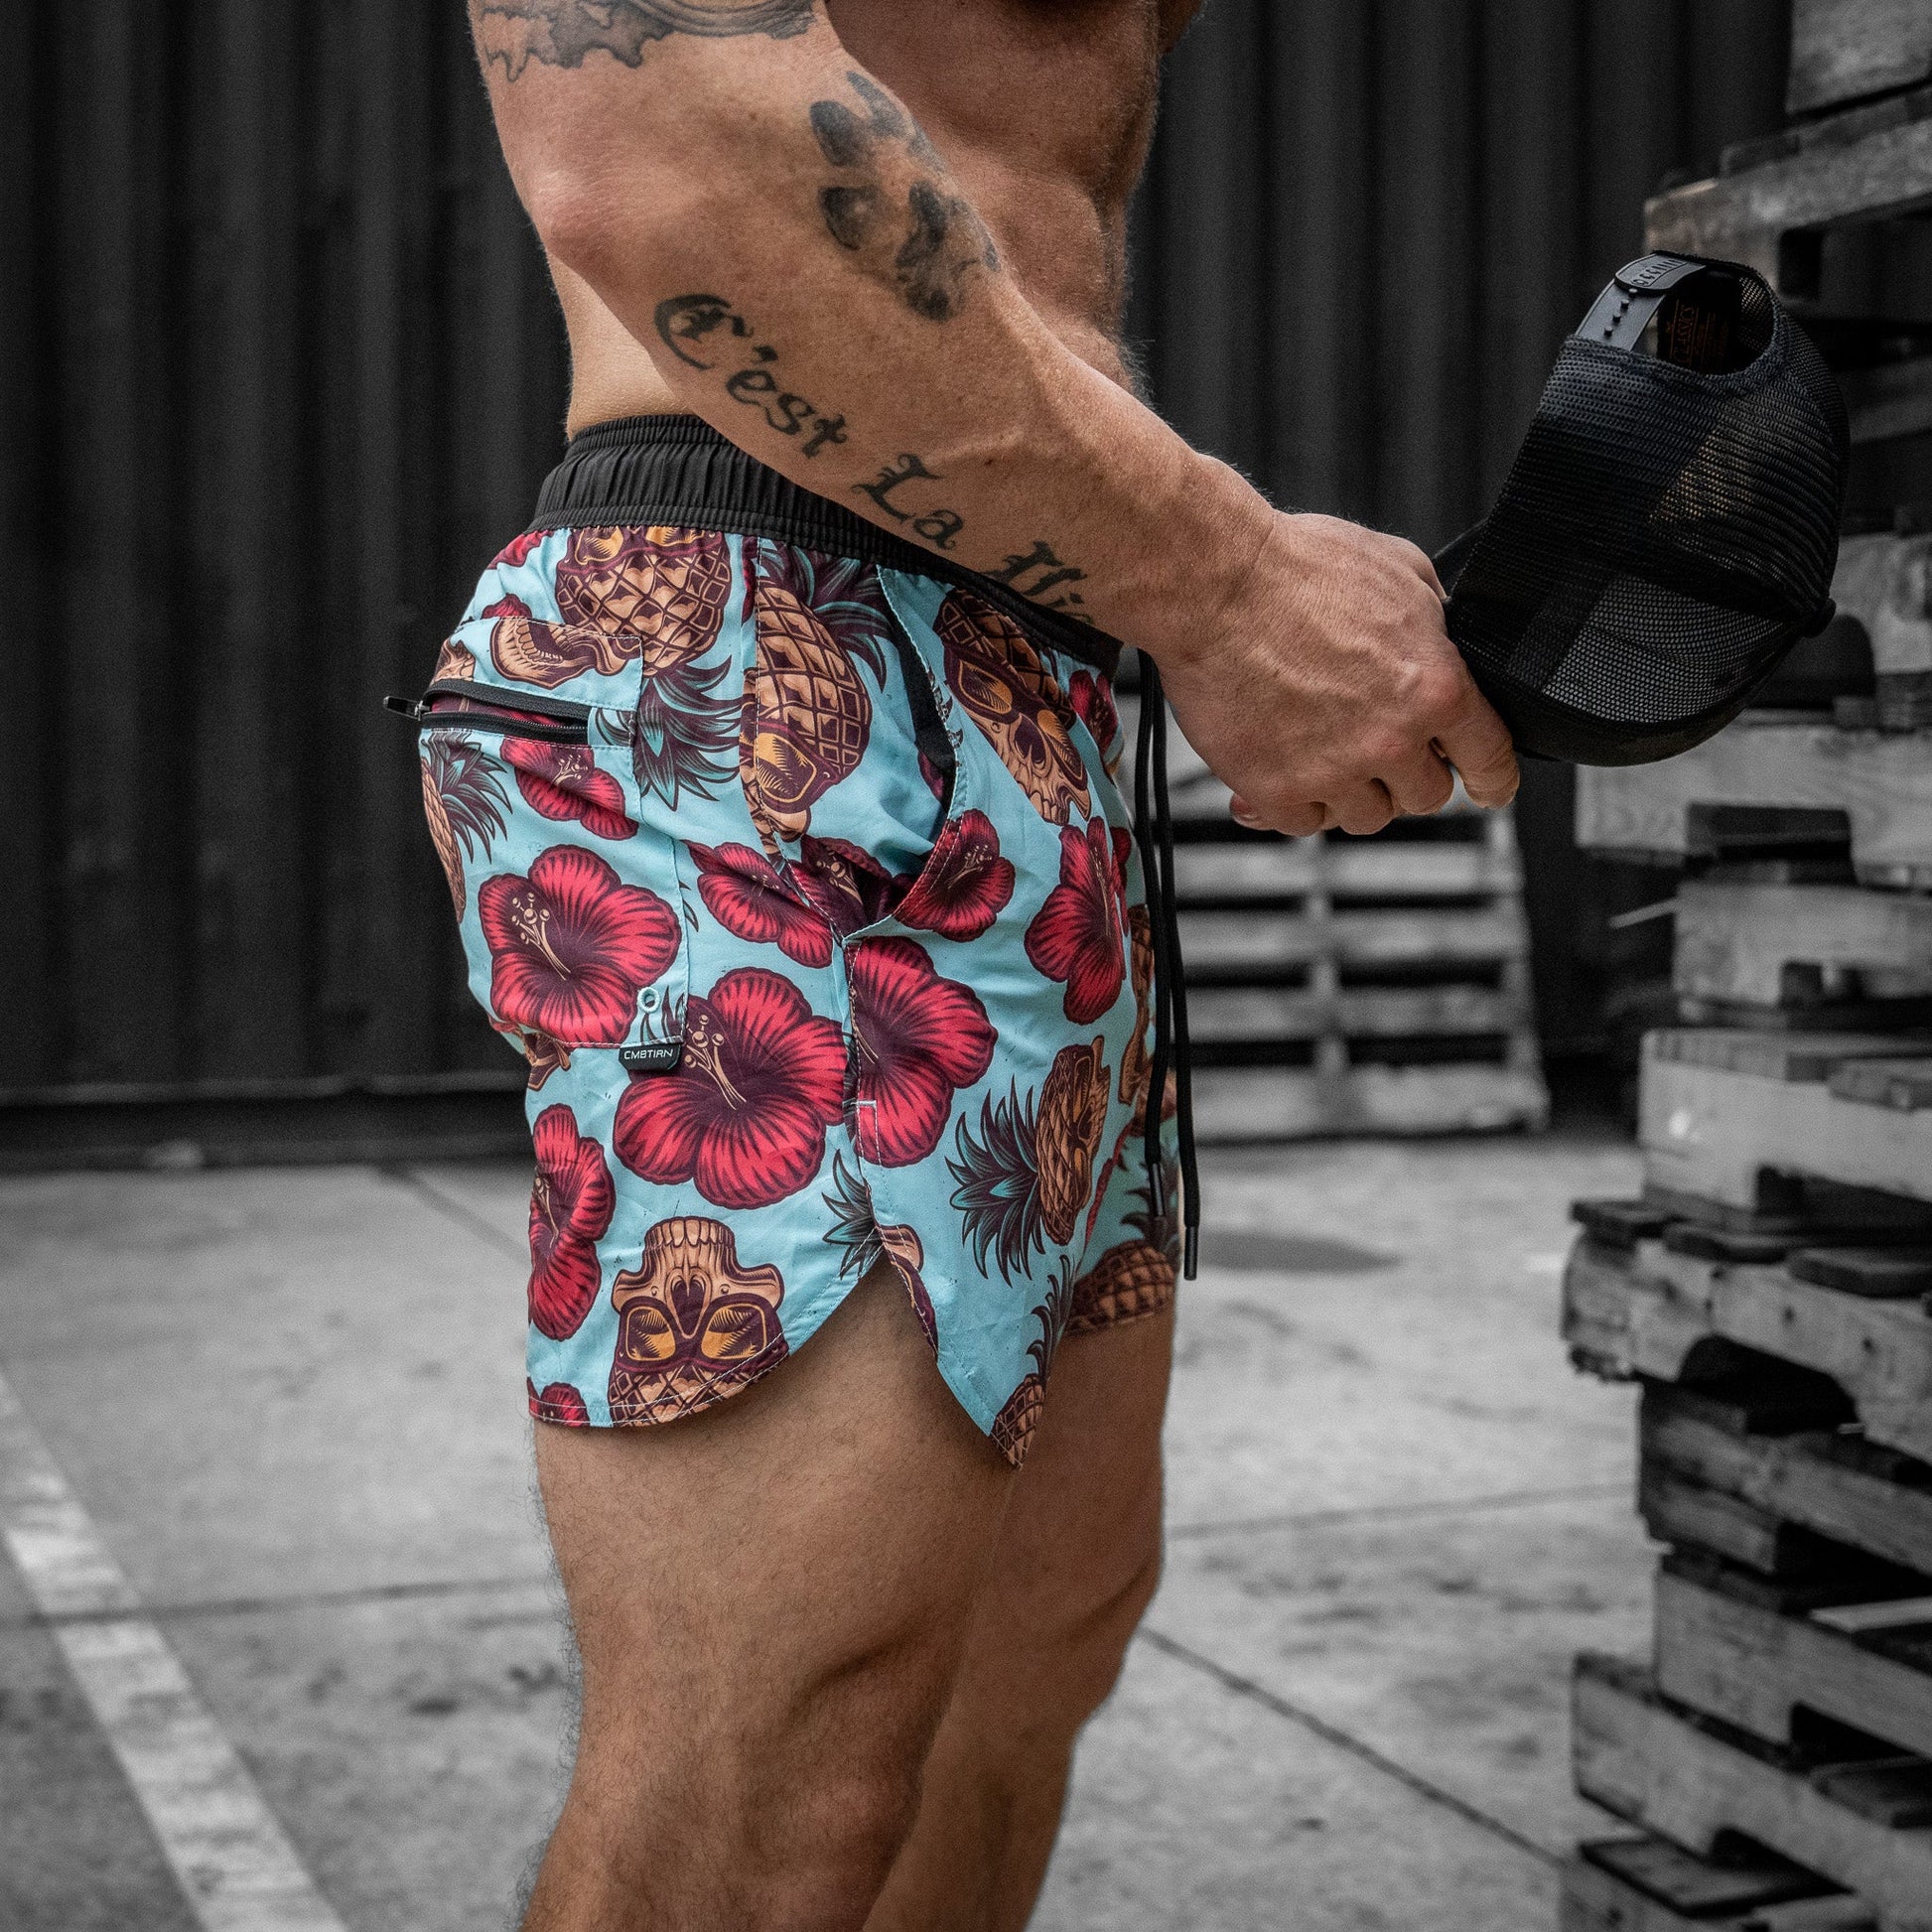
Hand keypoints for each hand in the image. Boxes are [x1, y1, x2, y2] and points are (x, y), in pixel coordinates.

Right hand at [1153, 511, 1518, 836]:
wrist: (1213, 585)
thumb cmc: (1296, 567)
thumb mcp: (1401, 570)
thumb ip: (1436, 624)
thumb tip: (1445, 647)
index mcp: (1437, 687)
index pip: (1490, 759)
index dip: (1493, 779)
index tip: (1487, 788)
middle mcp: (1391, 739)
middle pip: (1426, 796)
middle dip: (1407, 773)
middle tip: (1373, 743)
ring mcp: (1334, 771)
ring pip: (1366, 817)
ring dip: (1351, 790)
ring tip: (1320, 746)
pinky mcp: (1277, 790)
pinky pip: (1304, 823)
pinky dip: (1296, 800)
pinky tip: (1281, 763)